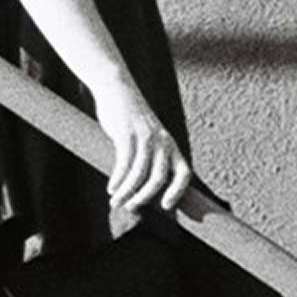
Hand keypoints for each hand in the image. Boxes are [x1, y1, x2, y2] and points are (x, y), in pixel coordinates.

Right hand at [96, 91, 194, 223]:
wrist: (116, 89)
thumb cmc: (130, 119)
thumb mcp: (147, 137)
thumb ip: (150, 157)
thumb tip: (144, 188)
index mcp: (171, 144)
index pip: (184, 172)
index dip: (178, 191)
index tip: (165, 207)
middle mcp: (162, 142)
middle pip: (159, 179)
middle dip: (144, 198)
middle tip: (130, 207)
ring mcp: (146, 137)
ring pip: (140, 174)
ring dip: (127, 192)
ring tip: (117, 201)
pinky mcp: (127, 134)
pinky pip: (124, 164)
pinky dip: (118, 180)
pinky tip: (112, 188)